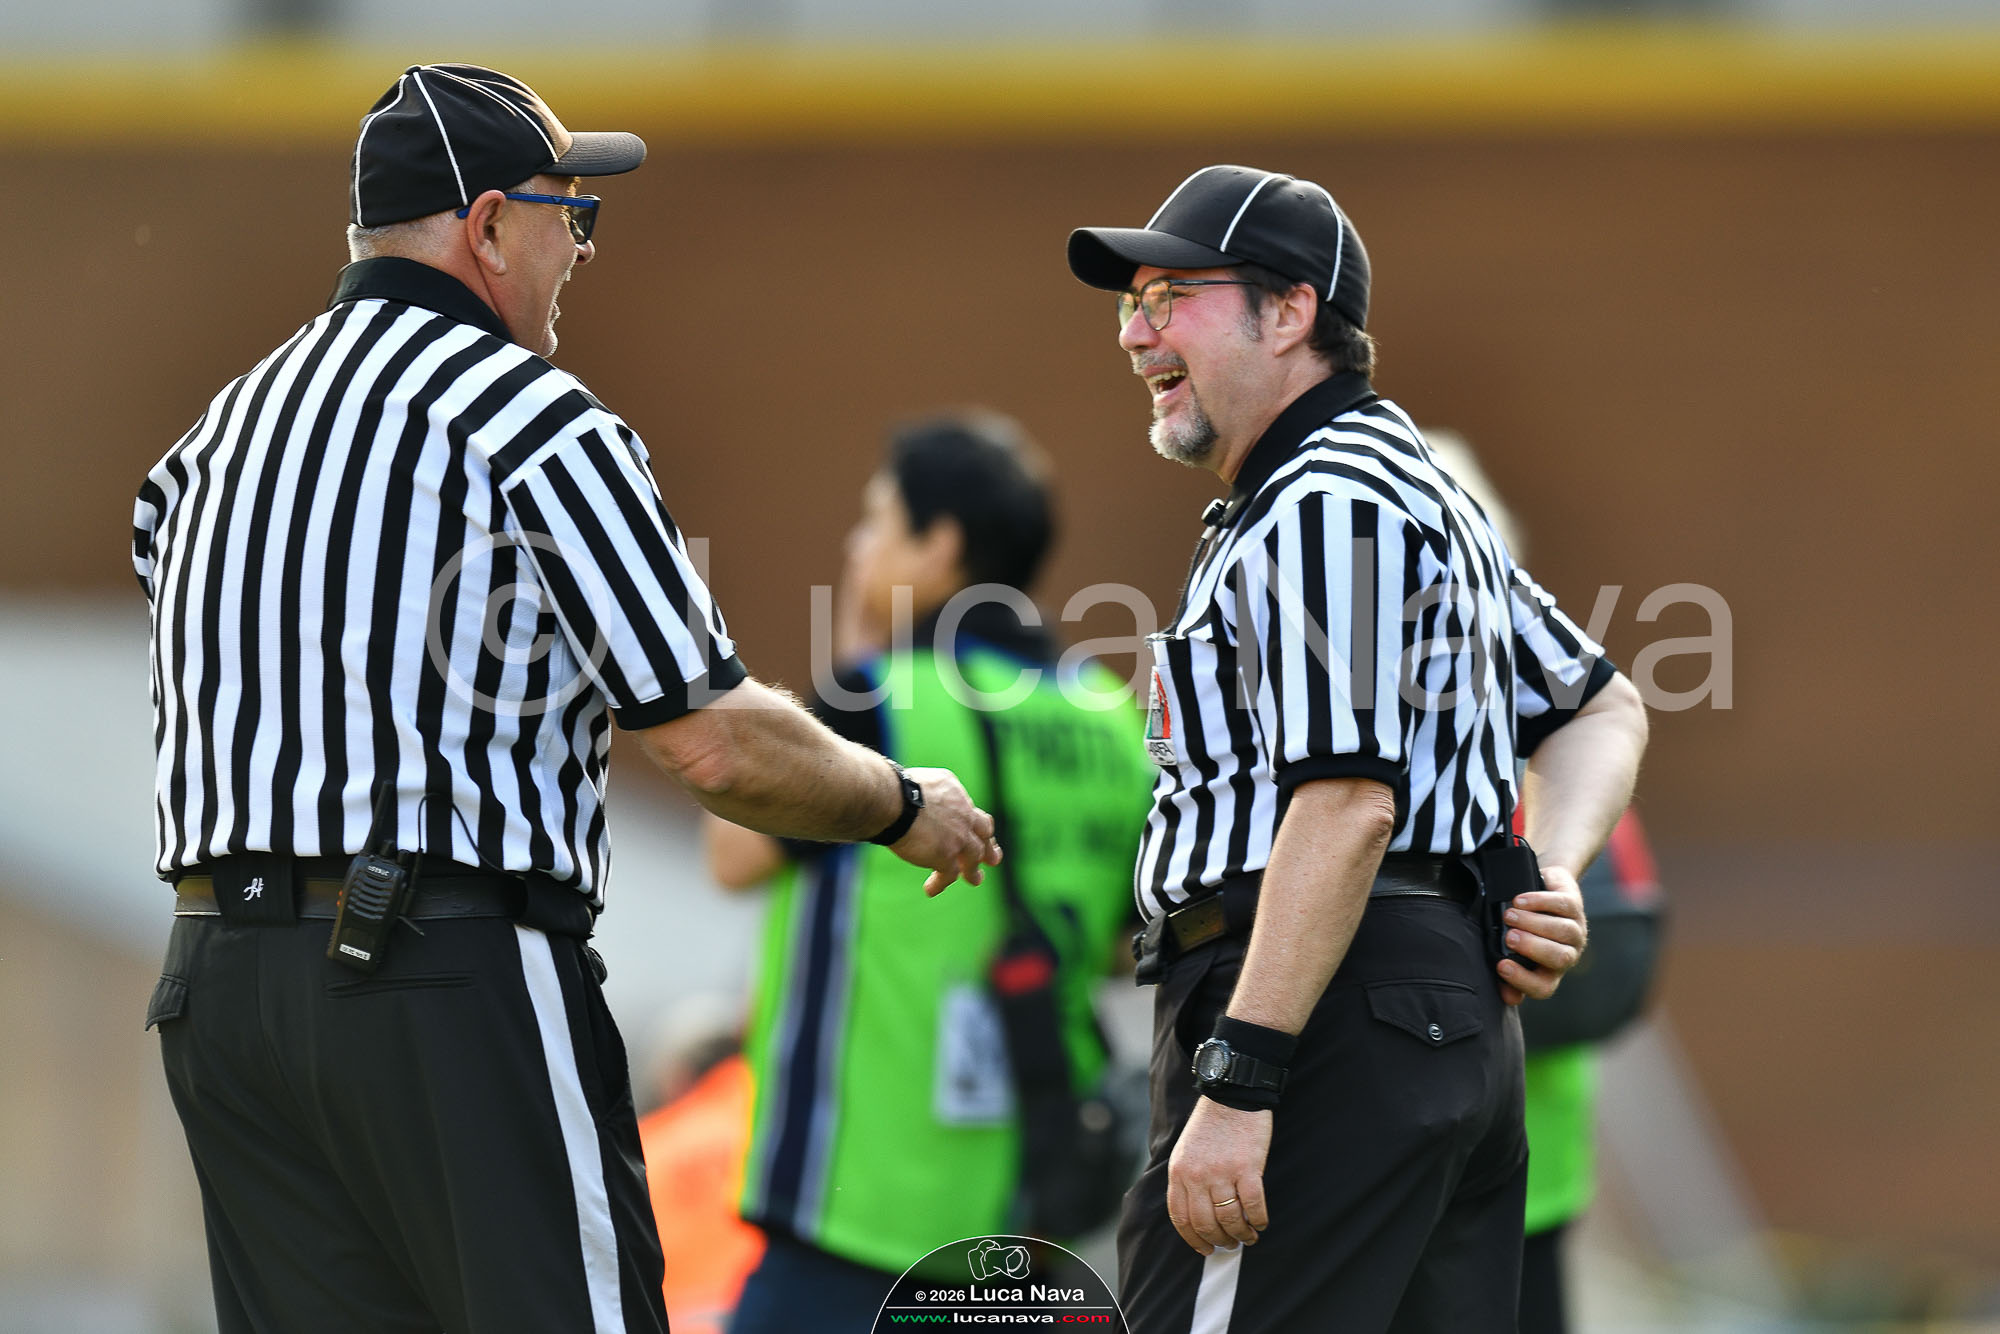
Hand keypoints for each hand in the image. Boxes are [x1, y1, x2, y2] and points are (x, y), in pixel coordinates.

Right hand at [888, 767, 1001, 895]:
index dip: (972, 823)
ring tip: (975, 880)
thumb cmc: (894, 789)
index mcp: (954, 793)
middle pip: (983, 831)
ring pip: (974, 857)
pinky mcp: (946, 856)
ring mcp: (958, 837)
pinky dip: (940, 883)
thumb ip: (927, 793)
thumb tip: (914, 798)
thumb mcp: (919, 781)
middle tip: (993, 858)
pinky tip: (931, 889)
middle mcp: (962, 814)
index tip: (973, 829)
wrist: (895, 801)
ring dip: (973, 870)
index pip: (969, 810)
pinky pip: (949, 875)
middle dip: (988, 845)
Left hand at [1165, 1097, 1271, 1254]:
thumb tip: (1193, 1215)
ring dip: (1240, 1235)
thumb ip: (1186, 1180)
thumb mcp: (1185, 1151)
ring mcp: (1222, 1172)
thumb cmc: (1210, 1124)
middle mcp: (1197, 1175)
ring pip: (1230, 1219)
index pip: (1181, 1218)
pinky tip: (1261, 1223)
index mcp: (1179, 1172)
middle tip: (1229, 1245)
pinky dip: (1258, 1220)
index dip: (1193, 1239)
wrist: (1231, 1095)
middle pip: (1205, 1223)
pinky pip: (1254, 1205)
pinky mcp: (1247, 1168)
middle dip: (1218, 1241)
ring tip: (1248, 1237)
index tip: (1204, 1249)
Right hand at [1497, 864, 1588, 1003]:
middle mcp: (1568, 954)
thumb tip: (1508, 996)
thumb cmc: (1523, 927)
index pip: (1542, 987)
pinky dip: (1538, 902)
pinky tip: (1519, 901)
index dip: (1523, 981)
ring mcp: (1575, 929)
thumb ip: (1510, 973)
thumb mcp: (1515, 951)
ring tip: (1509, 915)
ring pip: (1562, 931)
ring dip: (1533, 923)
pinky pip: (1562, 904)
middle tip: (1509, 937)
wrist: (1543, 890)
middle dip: (1533, 947)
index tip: (1502, 965)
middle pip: (1559, 958)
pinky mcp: (1575, 904)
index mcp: (1551, 971)